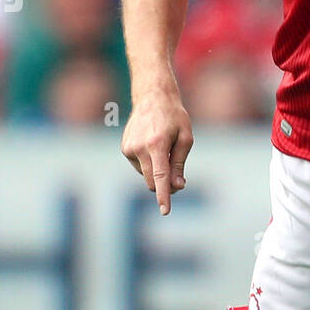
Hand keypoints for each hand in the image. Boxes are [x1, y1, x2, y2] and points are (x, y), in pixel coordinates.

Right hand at [121, 88, 193, 215]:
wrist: (152, 98)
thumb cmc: (174, 117)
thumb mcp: (185, 138)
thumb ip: (180, 164)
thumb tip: (177, 187)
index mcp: (157, 144)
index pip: (160, 176)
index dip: (163, 195)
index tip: (165, 211)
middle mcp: (139, 148)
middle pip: (152, 181)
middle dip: (165, 186)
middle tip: (179, 180)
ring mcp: (129, 149)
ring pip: (147, 175)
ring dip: (157, 171)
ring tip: (164, 149)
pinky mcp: (125, 149)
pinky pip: (140, 166)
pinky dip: (149, 163)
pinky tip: (153, 146)